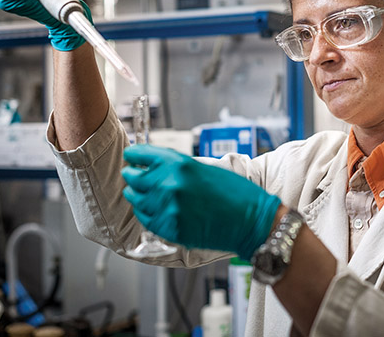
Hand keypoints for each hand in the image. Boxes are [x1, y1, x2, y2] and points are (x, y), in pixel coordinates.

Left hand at [122, 144, 280, 259]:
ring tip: (142, 194)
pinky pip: (146, 219)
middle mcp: (169, 184)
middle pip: (133, 178)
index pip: (139, 154)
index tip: (131, 157)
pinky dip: (146, 212)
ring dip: (137, 195)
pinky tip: (153, 209)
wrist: (251, 220)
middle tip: (134, 175)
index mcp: (179, 164)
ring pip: (136, 199)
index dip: (134, 155)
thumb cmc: (234, 193)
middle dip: (134, 175)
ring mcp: (167, 209)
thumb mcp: (203, 169)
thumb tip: (153, 168)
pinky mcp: (170, 229)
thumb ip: (176, 168)